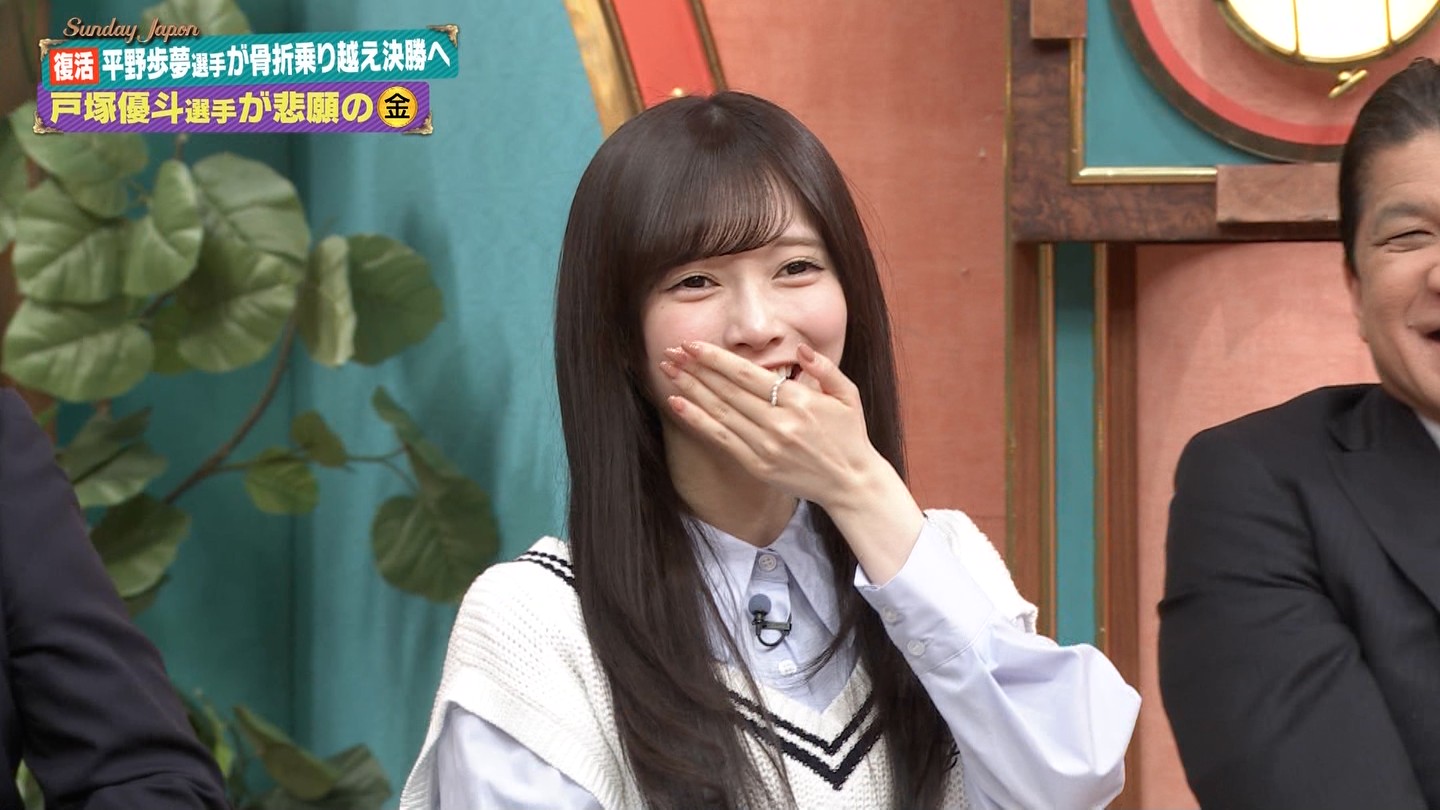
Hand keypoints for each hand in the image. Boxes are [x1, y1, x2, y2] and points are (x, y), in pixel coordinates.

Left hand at [659, 340, 883, 508]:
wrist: (851, 483)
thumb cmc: (849, 436)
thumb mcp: (847, 395)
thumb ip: (824, 368)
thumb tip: (799, 348)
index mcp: (799, 401)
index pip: (747, 374)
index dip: (715, 358)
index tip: (692, 344)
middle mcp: (779, 422)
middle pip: (727, 390)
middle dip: (695, 368)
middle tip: (670, 352)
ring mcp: (766, 446)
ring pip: (719, 412)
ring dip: (690, 389)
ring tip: (667, 371)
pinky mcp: (757, 466)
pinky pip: (721, 439)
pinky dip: (697, 421)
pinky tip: (678, 404)